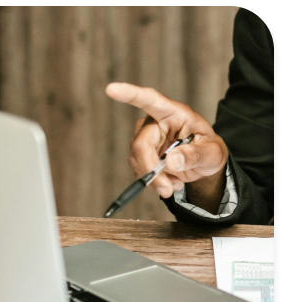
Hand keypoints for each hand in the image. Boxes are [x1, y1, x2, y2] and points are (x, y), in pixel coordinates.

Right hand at [105, 83, 228, 213]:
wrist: (203, 165)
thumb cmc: (209, 152)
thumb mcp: (212, 154)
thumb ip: (195, 156)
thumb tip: (171, 161)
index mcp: (173, 113)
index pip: (150, 100)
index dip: (130, 94)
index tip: (111, 89)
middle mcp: (154, 123)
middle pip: (140, 144)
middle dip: (151, 170)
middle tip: (167, 191)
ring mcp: (145, 139)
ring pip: (137, 161)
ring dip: (154, 180)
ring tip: (174, 185)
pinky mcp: (141, 155)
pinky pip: (139, 171)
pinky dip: (153, 182)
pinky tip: (169, 182)